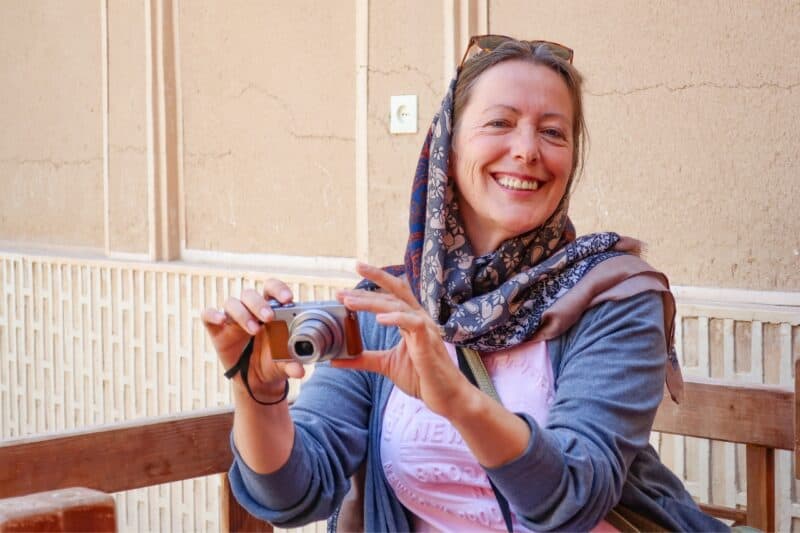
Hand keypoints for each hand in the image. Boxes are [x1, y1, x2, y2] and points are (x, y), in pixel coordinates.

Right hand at [201, 279, 305, 400]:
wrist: (257, 381)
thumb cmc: (274, 362)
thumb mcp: (284, 363)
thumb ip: (292, 363)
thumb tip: (300, 372)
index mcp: (270, 310)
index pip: (271, 289)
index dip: (278, 289)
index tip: (287, 299)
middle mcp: (250, 310)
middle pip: (250, 294)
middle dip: (259, 304)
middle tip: (269, 317)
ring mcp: (232, 319)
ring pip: (232, 303)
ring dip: (242, 314)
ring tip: (254, 329)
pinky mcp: (217, 331)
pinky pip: (208, 316)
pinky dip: (212, 314)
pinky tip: (221, 320)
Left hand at [332, 263, 472, 418]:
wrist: (447, 397)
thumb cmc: (422, 378)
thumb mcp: (386, 365)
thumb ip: (364, 358)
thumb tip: (336, 360)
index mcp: (410, 320)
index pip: (391, 294)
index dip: (372, 283)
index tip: (351, 277)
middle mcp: (419, 319)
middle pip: (394, 293)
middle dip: (368, 286)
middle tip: (341, 289)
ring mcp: (425, 329)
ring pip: (398, 306)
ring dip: (372, 302)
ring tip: (349, 302)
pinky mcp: (428, 343)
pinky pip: (413, 324)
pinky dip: (396, 318)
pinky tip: (380, 319)